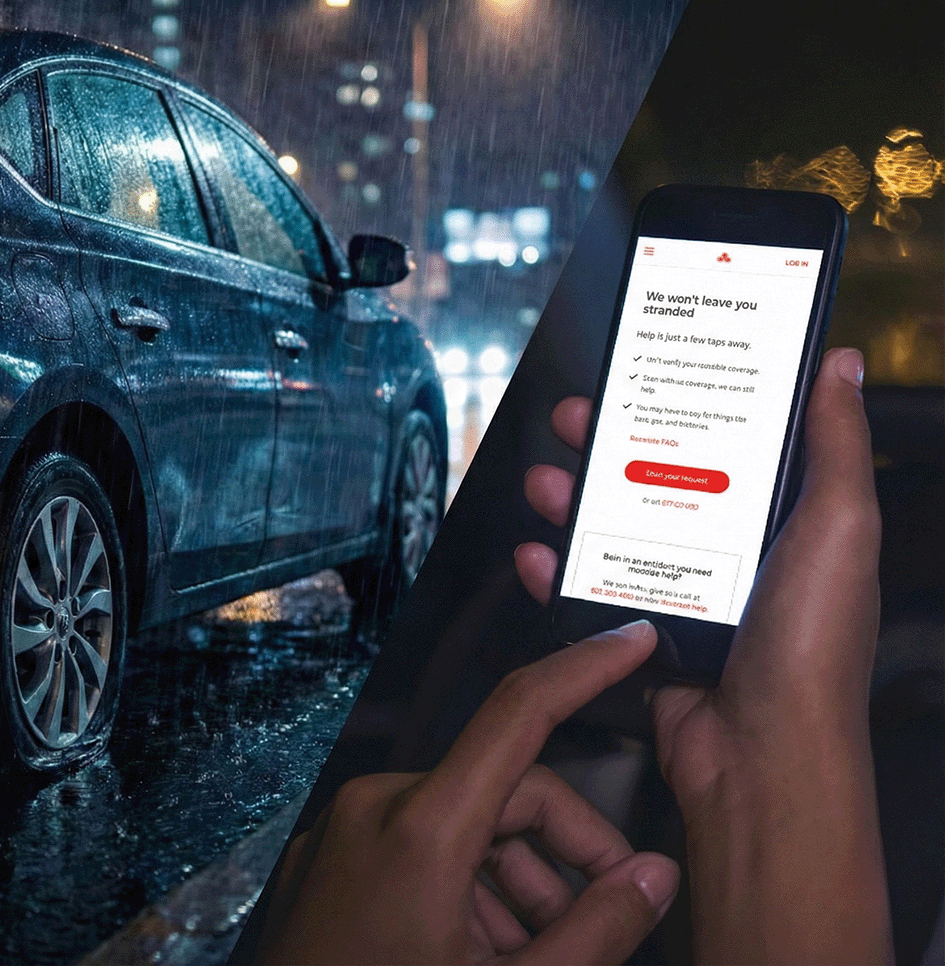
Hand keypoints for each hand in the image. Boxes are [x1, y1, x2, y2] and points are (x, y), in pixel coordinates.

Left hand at [256, 621, 679, 964]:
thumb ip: (595, 931)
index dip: (583, 668)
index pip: (517, 712)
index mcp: (419, 825)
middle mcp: (375, 811)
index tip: (631, 642)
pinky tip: (486, 955)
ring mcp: (344, 838)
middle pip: (505, 791)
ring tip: (542, 957)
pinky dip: (467, 894)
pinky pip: (418, 854)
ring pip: (464, 829)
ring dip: (519, 887)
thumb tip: (653, 878)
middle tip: (610, 917)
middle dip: (568, 852)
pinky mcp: (329, 868)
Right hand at [515, 347, 892, 963]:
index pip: (730, 446)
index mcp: (786, 524)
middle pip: (658, 481)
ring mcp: (686, 597)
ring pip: (614, 532)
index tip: (651, 373)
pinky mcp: (643, 637)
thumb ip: (837, 444)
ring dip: (572, 503)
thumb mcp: (840, 527)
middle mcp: (734, 555)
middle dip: (610, 446)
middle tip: (575, 418)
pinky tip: (534, 555)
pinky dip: (553, 573)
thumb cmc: (812, 650)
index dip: (688, 406)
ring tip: (547, 482)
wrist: (762, 755)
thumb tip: (841, 367)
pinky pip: (588, 594)